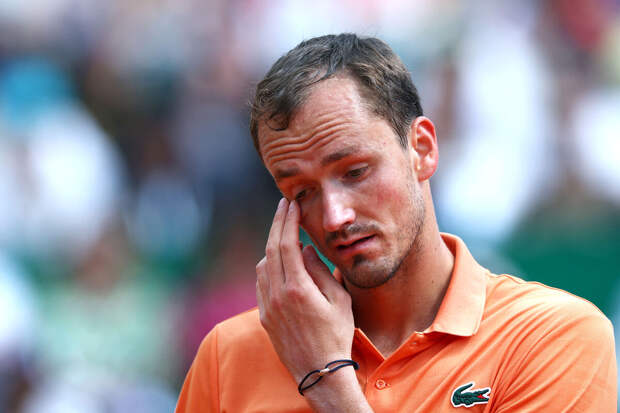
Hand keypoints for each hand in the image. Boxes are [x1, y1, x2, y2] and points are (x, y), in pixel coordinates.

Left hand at [256, 198, 354, 382]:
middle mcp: (278, 295)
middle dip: (277, 224)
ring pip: (263, 265)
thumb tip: (305, 248)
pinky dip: (267, 266)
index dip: (289, 221)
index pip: (288, 245)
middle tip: (283, 206)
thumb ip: (321, 271)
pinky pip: (260, 282)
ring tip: (284, 233)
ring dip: (272, 245)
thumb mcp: (339, 301)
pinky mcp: (264, 316)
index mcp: (299, 289)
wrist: (319, 371)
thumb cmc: (336, 334)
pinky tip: (277, 261)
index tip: (292, 205)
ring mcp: (268, 306)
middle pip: (271, 249)